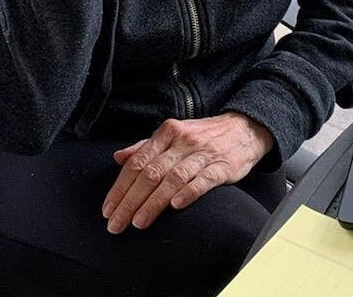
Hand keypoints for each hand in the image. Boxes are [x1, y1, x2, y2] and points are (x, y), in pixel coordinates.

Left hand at [101, 113, 274, 233]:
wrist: (244, 128)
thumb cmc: (204, 135)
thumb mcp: (174, 134)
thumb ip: (146, 146)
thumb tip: (119, 157)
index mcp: (167, 132)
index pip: (137, 162)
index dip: (120, 187)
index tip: (108, 210)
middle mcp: (182, 141)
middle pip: (151, 173)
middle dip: (130, 201)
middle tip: (116, 224)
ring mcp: (203, 154)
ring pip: (173, 179)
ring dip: (153, 202)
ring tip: (138, 222)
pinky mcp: (223, 166)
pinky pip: (204, 180)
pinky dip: (188, 193)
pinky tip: (176, 207)